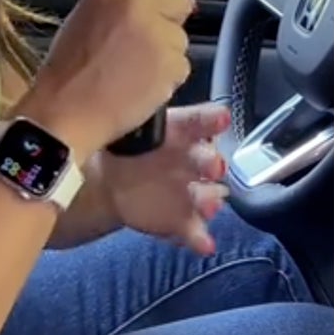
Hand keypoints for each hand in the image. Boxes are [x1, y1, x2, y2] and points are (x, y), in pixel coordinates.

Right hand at [16, 0, 194, 152]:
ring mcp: (156, 32)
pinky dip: (167, 79)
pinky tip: (139, 86)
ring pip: (180, 38)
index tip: (164, 12)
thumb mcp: (90, 17)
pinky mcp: (169, 62)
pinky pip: (180, 66)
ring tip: (132, 70)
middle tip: (149, 45)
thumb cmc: (69, 72)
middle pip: (180, 2)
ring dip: (166, 54)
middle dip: (171, 21)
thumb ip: (125, 4)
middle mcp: (137, 3)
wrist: (64, 112)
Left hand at [98, 103, 232, 255]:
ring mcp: (190, 192)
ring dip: (209, 200)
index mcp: (182, 131)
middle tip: (214, 167)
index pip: (202, 121)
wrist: (112, 181)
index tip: (221, 119)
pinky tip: (204, 243)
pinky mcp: (182, 219)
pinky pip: (194, 230)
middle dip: (212, 164)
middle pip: (208, 161)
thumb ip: (133, 116)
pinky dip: (199, 237)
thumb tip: (128, 91)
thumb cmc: (131, 145)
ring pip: (205, 196)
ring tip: (208, 205)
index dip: (212, 120)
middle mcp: (193, 161)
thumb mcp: (129, 124)